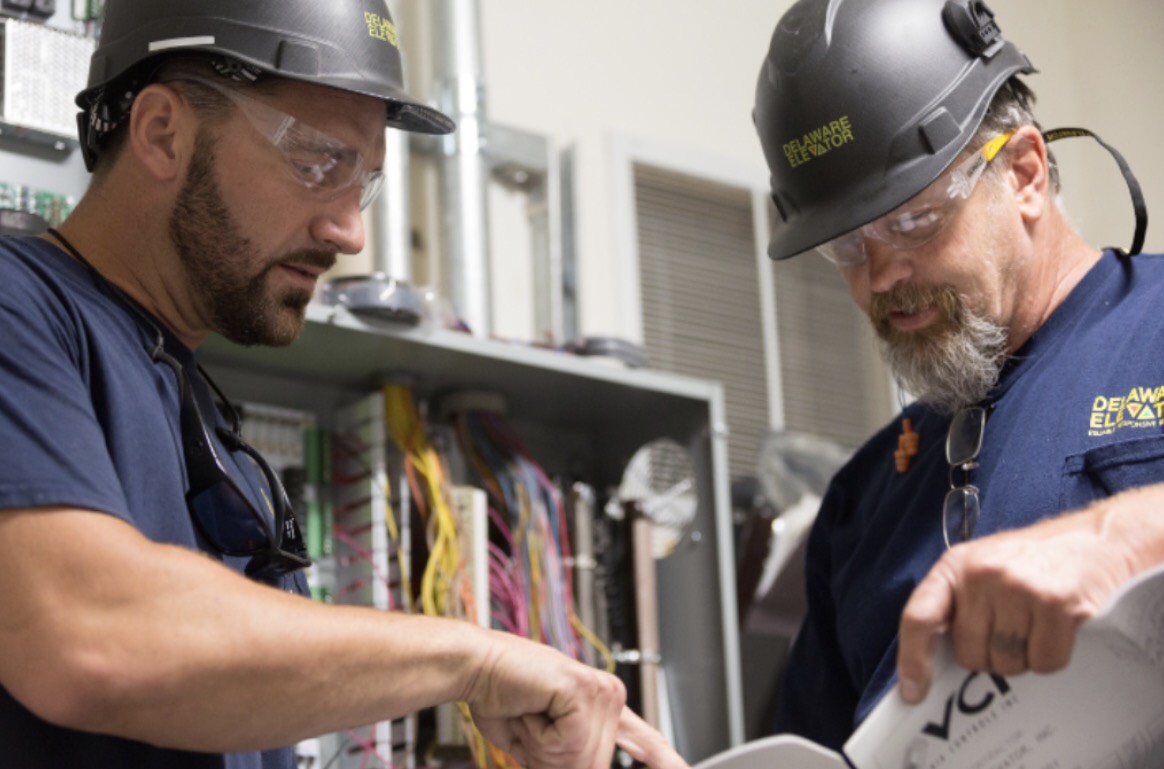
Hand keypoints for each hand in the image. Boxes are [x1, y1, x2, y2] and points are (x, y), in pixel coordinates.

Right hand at [465, 633, 688, 768]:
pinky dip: (538, 737)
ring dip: (541, 750)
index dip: (659, 753)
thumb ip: (566, 759)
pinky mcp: (584, 689)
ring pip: (580, 759)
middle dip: (552, 760)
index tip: (679, 767)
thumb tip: (580, 768)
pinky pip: (568, 744)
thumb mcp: (537, 743)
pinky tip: (532, 707)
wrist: (475, 667)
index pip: (639, 735)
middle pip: (593, 765)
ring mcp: (600, 690)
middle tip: (530, 725)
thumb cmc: (500, 696)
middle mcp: (608, 694)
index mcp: (600, 703)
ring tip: (529, 713)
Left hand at [895, 500, 1141, 702]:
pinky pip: (1044, 661)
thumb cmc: (1033, 560)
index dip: (912, 660)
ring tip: (1035, 625)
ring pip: (1007, 663)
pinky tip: (1057, 629)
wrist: (1095, 538)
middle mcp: (980, 573)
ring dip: (1023, 658)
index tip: (913, 693)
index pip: (919, 617)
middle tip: (1012, 633)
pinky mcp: (1055, 602)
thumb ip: (959, 605)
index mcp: (954, 566)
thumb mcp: (983, 568)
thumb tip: (935, 664)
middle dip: (991, 657)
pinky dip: (1052, 657)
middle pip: (970, 654)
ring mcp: (1016, 586)